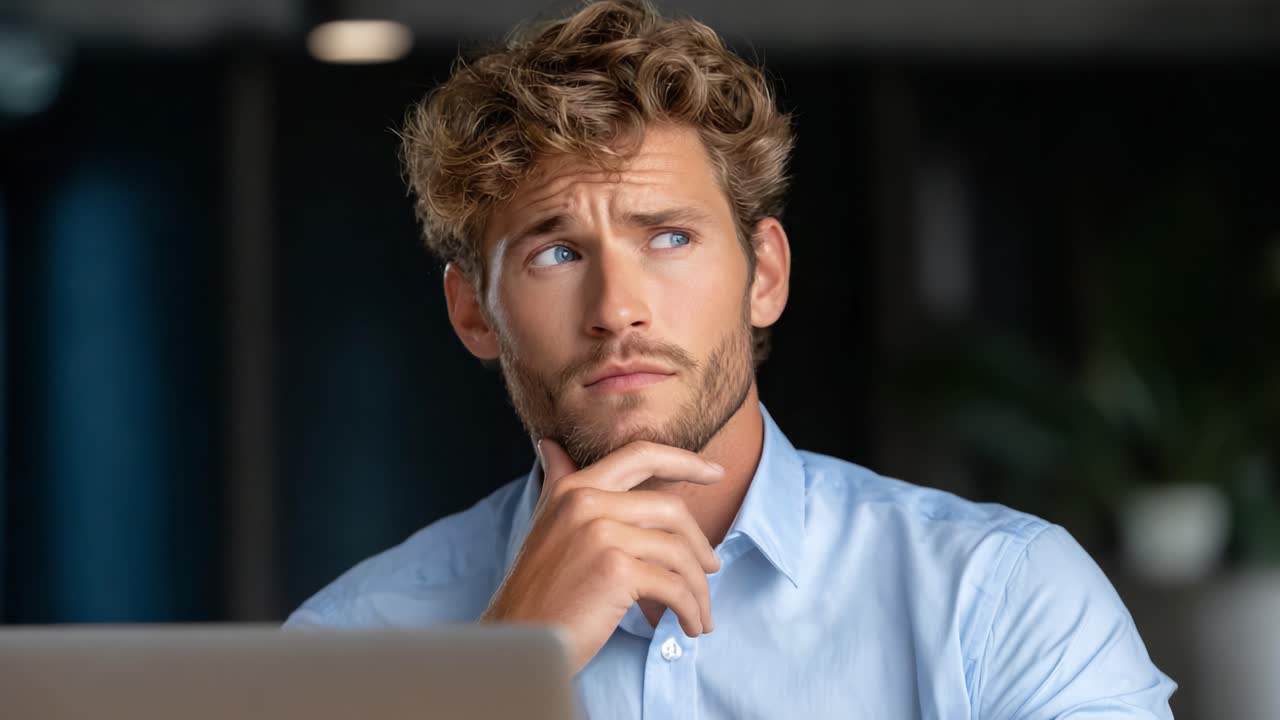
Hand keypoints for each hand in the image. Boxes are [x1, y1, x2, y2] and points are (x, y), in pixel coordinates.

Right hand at [480, 438, 723, 672]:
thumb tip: (551, 444)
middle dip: (700, 543)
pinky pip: (674, 586)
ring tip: (701, 612)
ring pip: (678, 551)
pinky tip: (689, 625)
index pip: (640, 456)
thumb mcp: (546, 524)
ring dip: (699, 587)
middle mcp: (585, 502)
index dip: (684, 460)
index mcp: (573, 488)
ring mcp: (601, 533)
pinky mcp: (615, 570)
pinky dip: (690, 609)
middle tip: (711, 568)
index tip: (715, 471)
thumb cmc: (538, 590)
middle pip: (671, 509)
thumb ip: (559, 482)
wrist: (519, 639)